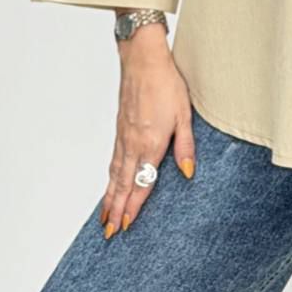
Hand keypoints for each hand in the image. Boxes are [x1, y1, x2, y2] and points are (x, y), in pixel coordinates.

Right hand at [98, 41, 195, 239]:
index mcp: (151, 143)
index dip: (134, 206)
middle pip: (123, 183)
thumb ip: (185, 146)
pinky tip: (110, 183)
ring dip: (109, 197)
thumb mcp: (184, 115)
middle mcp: (133, 144)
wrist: (142, 59)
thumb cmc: (166, 83)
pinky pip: (113, 159)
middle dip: (116, 209)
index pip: (142, 182)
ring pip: (114, 173)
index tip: (127, 226)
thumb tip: (187, 174)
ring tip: (104, 217)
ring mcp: (124, 136)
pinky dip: (109, 177)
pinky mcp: (120, 127)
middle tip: (109, 232)